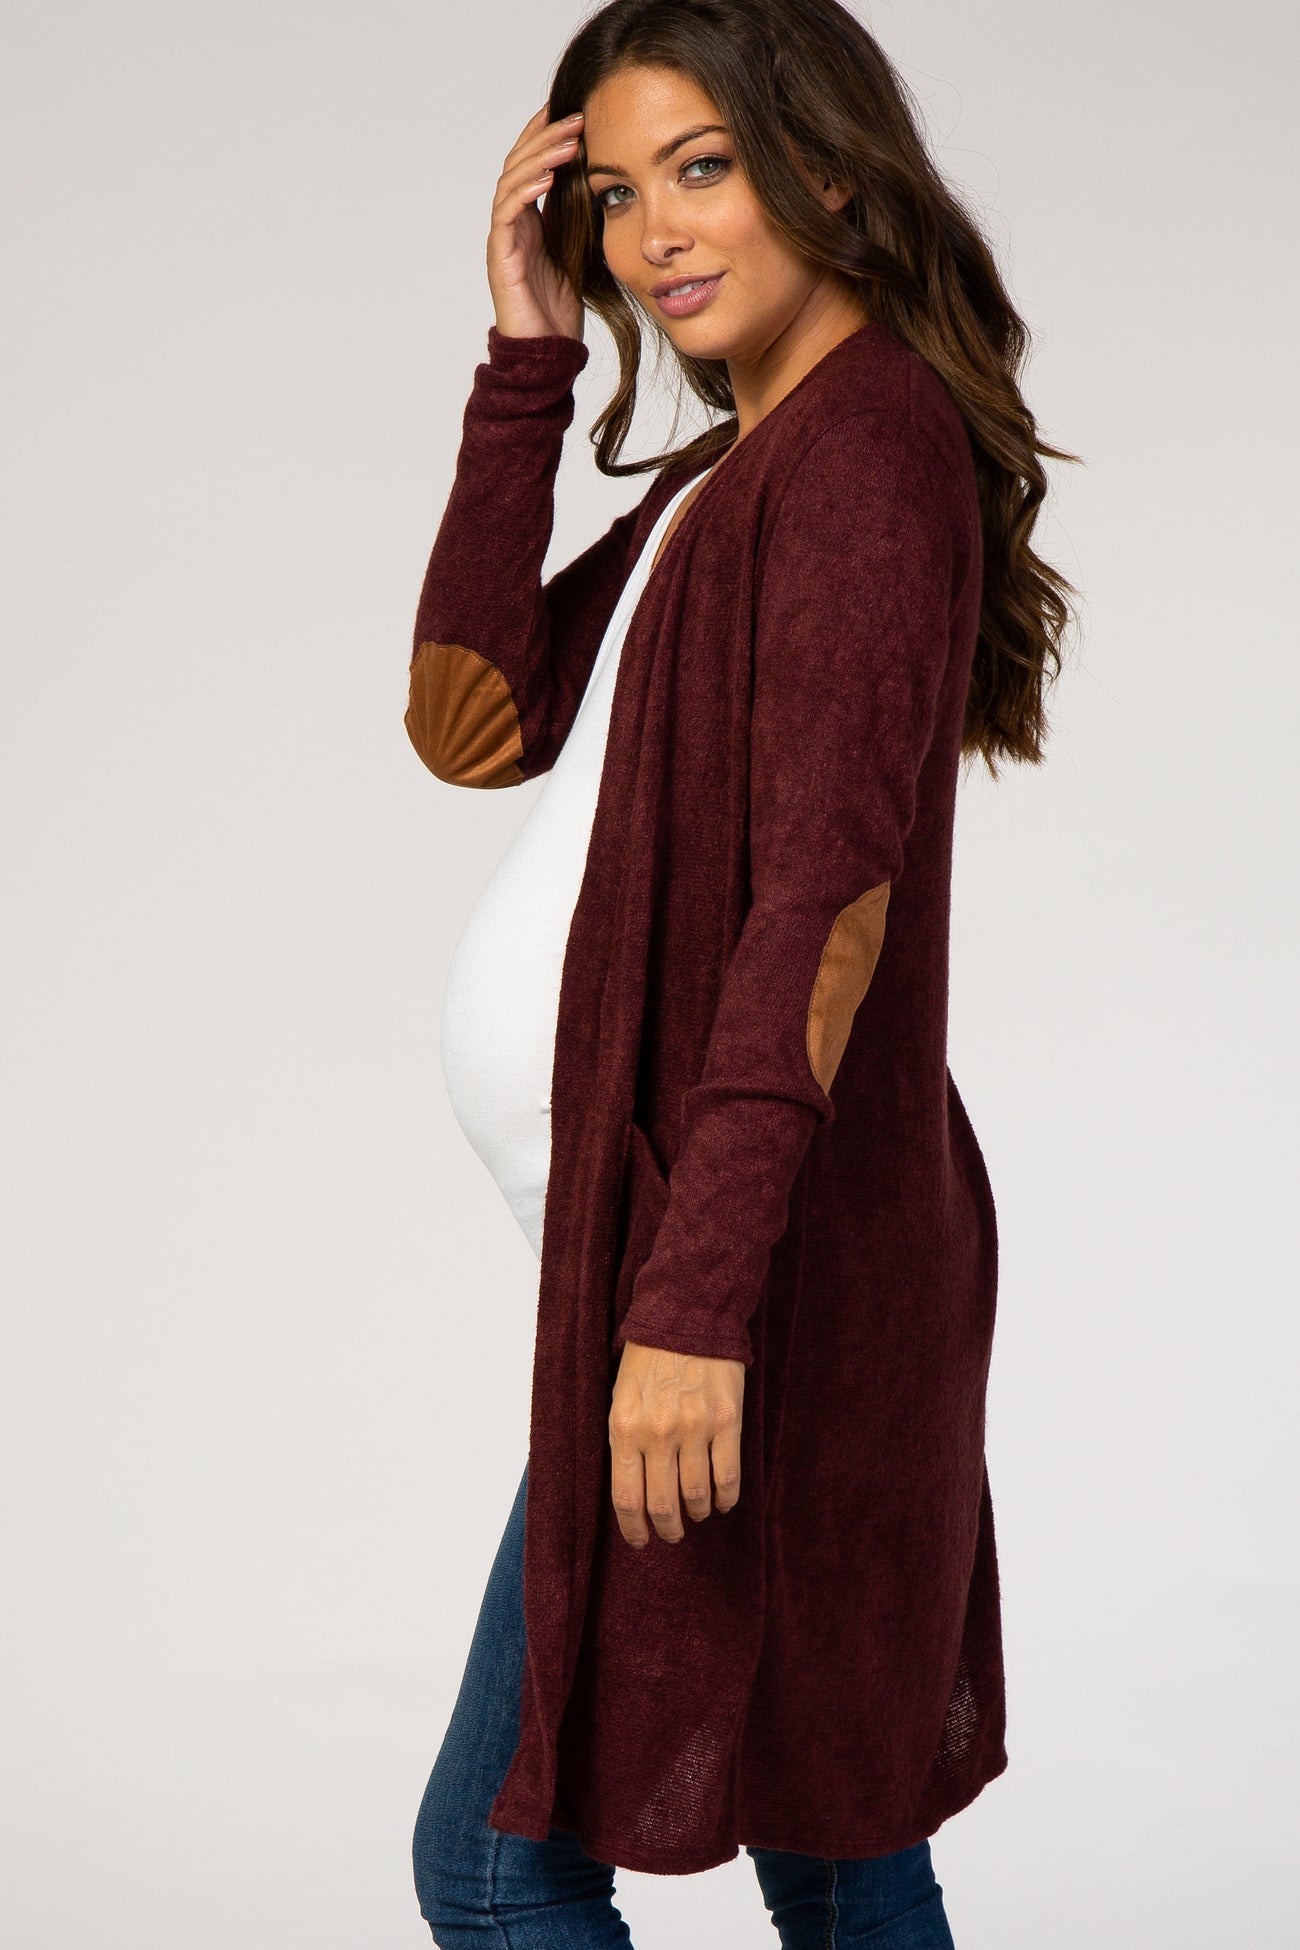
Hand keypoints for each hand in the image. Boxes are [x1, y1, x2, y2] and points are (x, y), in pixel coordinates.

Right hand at [487, 103, 585, 342]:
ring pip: (512, 180)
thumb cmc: (561, 310)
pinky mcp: (500, 256)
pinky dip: (525, 190)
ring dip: (540, 156)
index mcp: (530, 221)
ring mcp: (503, 238)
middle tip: (576, 114)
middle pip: (519, 163)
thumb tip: (604, 186)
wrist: (546, 353)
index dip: (547, 135)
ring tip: (568, 139)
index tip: (573, 109)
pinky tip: (547, 176)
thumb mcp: (579, 254)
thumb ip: (581, 221)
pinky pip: (507, 213)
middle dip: (546, 135)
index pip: (532, 164)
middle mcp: (512, 224)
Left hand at [608, 1341, 744, 1545]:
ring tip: (697, 1512)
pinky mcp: (728, 1421)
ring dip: (697, 1513)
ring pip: (697, 1495)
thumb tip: (633, 1492)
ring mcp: (695, 1428)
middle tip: (672, 1534)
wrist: (687, 1317)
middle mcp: (659, 1432)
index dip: (634, 1529)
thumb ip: (625, 1443)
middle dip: (667, 1529)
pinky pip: (728, 1477)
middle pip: (663, 1505)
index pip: (627, 1497)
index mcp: (625, 1428)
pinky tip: (722, 1500)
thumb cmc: (648, 1360)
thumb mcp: (620, 1399)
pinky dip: (726, 1498)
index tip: (641, 1541)